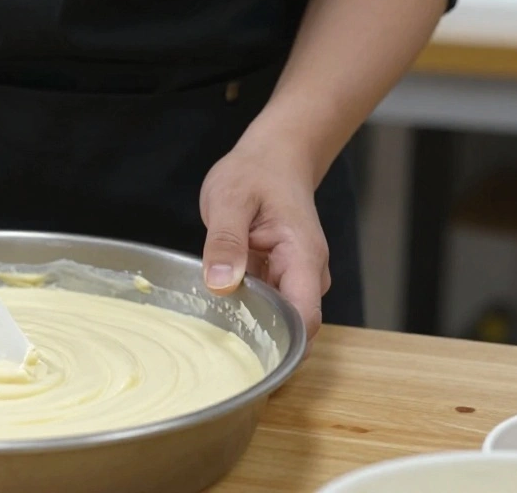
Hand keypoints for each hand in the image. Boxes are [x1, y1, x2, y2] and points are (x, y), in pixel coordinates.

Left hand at [198, 138, 329, 345]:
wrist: (273, 159)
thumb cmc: (256, 173)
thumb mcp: (230, 200)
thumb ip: (226, 242)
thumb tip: (221, 283)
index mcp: (303, 258)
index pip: (304, 319)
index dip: (281, 346)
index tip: (246, 358)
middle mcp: (307, 275)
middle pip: (291, 328)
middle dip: (258, 341)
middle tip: (213, 346)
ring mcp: (295, 279)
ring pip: (276, 319)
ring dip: (248, 325)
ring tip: (210, 325)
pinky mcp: (280, 279)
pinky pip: (265, 305)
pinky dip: (244, 309)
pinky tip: (216, 308)